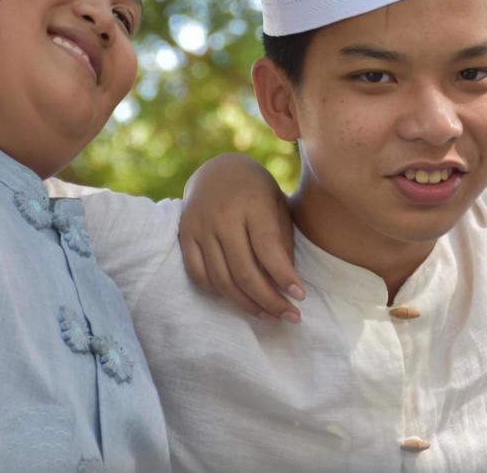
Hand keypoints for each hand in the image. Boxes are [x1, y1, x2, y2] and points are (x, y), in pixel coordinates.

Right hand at [180, 154, 305, 322]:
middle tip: (290, 316)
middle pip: (244, 271)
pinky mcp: (185, 235)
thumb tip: (286, 283)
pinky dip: (219, 293)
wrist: (216, 169)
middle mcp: (223, 215)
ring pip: (221, 279)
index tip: (301, 296)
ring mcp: (200, 226)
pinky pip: (199, 275)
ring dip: (247, 304)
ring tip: (270, 315)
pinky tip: (239, 298)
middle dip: (270, 300)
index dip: (284, 276)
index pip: (267, 247)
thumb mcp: (276, 203)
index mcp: (252, 203)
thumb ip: (281, 239)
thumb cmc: (256, 189)